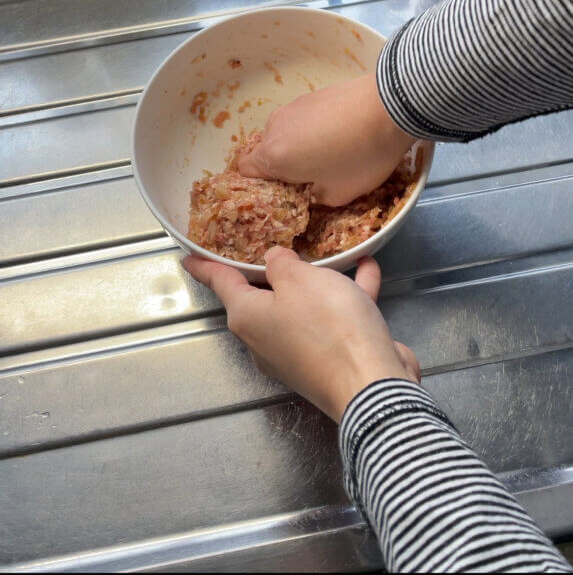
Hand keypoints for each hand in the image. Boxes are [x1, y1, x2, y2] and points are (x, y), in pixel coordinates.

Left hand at [182, 247, 419, 422]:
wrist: (372, 385)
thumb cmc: (327, 326)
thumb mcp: (299, 278)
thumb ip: (280, 262)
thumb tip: (273, 261)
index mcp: (247, 317)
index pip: (220, 282)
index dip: (204, 265)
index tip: (187, 257)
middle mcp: (264, 339)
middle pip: (260, 295)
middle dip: (267, 269)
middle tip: (268, 241)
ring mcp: (296, 352)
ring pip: (301, 305)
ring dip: (318, 280)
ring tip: (331, 254)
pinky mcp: (327, 358)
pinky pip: (333, 318)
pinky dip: (346, 294)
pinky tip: (366, 269)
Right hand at [238, 73, 414, 205]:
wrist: (391, 107)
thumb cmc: (360, 156)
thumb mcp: (338, 195)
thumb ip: (313, 198)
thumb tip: (309, 190)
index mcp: (273, 156)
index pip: (244, 172)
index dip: (260, 186)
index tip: (283, 194)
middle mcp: (275, 128)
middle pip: (266, 153)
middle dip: (284, 167)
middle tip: (312, 178)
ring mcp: (293, 107)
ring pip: (286, 135)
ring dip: (300, 147)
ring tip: (332, 154)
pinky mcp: (312, 95)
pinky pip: (302, 120)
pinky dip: (313, 131)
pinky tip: (341, 136)